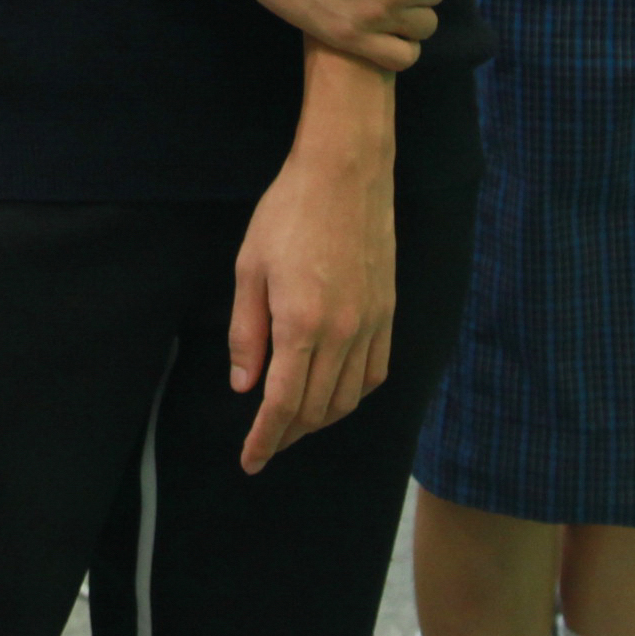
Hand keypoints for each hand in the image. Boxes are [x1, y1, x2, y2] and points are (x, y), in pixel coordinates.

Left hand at [228, 104, 395, 473]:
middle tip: (266, 444)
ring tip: (294, 423)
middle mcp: (342, 334)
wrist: (345, 174)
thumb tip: (245, 386)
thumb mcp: (249, 269)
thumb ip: (247, 333)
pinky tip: (334, 393)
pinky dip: (353, 395)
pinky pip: (375, 374)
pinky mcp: (389, 314)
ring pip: (348, 399)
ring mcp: (372, 326)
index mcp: (301, 325)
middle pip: (317, 410)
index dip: (265, 439)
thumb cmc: (288, 214)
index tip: (251, 461)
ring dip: (320, 420)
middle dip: (288, 435)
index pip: (282, 404)